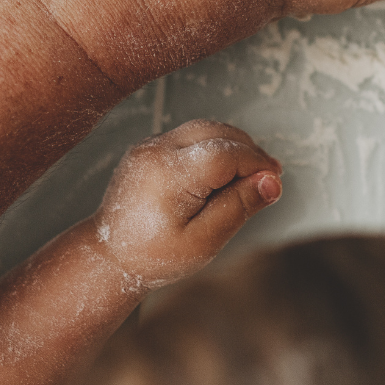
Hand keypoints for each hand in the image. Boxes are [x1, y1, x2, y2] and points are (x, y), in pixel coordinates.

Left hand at [94, 120, 281, 287]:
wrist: (110, 256)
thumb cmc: (155, 255)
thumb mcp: (204, 241)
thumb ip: (239, 207)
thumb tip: (272, 181)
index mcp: (168, 176)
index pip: (226, 153)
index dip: (256, 163)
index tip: (275, 181)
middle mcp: (156, 151)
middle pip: (218, 132)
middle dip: (249, 150)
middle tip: (268, 177)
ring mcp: (149, 145)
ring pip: (205, 128)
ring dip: (233, 145)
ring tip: (249, 176)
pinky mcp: (149, 147)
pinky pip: (191, 136)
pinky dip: (214, 147)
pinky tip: (223, 174)